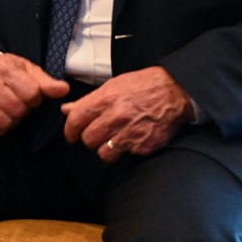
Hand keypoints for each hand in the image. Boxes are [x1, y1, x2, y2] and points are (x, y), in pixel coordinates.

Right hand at [0, 53, 69, 136]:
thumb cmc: (4, 69)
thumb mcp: (26, 69)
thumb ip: (46, 81)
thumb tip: (63, 90)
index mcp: (4, 68)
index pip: (31, 94)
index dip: (35, 98)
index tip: (30, 95)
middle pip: (17, 109)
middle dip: (23, 110)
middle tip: (19, 104)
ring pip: (4, 122)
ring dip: (11, 121)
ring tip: (8, 110)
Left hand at [62, 66, 194, 161]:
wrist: (175, 91)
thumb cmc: (143, 86)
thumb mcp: (113, 86)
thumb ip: (88, 100)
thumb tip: (66, 109)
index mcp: (106, 99)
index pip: (76, 120)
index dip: (70, 130)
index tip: (71, 135)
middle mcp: (117, 117)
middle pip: (88, 139)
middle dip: (89, 139)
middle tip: (95, 136)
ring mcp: (131, 133)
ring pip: (103, 152)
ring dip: (105, 149)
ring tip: (111, 140)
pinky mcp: (144, 145)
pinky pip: (125, 155)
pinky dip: (125, 150)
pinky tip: (130, 139)